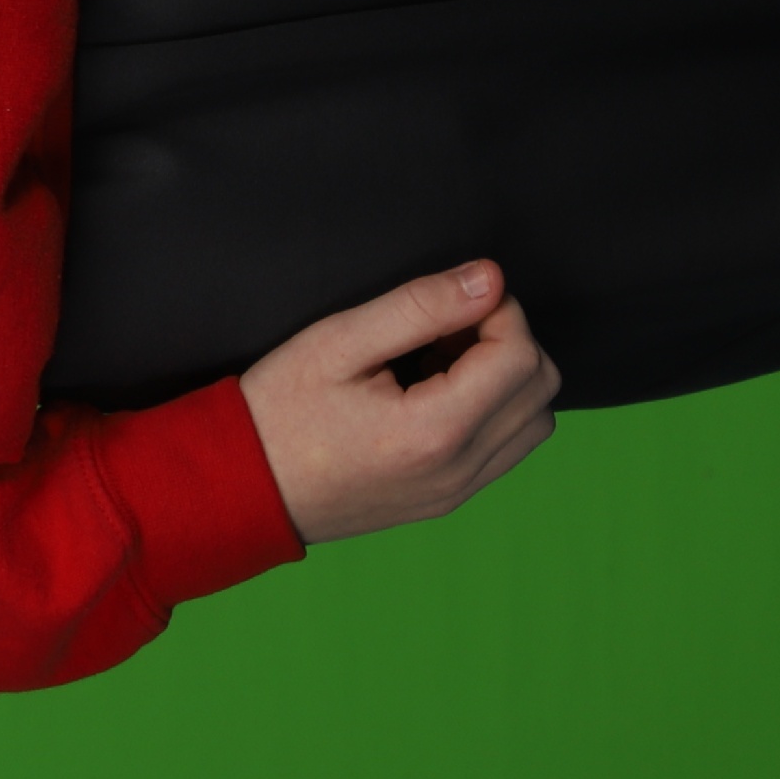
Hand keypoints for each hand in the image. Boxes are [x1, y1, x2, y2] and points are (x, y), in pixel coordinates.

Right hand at [240, 261, 562, 543]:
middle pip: (540, 389)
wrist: (239, 488)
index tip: (453, 299)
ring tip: (440, 361)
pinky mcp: (446, 499)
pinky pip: (506, 448)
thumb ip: (419, 306)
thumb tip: (489, 279)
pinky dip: (491, 410)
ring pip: (533, 422)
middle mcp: (459, 470)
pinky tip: (435, 393)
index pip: (519, 357)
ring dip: (505, 378)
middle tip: (446, 326)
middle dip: (507, 341)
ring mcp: (456, 492)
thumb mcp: (337, 342)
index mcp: (434, 431)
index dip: (499, 311)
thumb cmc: (277, 413)